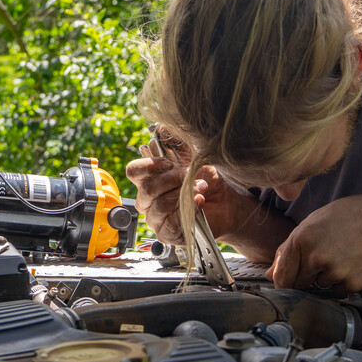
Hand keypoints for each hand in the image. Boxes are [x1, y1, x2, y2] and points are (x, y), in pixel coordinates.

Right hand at [125, 153, 251, 245]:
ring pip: (159, 205)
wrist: (227, 203)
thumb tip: (161, 126)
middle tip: (190, 175)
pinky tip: (199, 202)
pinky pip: (170, 223)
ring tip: (200, 188)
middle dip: (172, 180)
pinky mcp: (167, 234)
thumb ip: (176, 143)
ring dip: (182, 194)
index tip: (168, 163)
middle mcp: (148, 200)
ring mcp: (156, 218)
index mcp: (149, 180)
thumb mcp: (194, 157)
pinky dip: (187, 210)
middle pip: (146, 189)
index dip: (148, 166)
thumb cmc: (207, 180)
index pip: (133, 172)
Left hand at [267, 194, 361, 292]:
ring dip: (326, 276)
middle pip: (299, 282)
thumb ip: (288, 249)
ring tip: (342, 254)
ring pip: (320, 285)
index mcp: (301, 240)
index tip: (287, 282)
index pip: (282, 275)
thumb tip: (270, 274)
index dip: (283, 281)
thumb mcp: (313, 222)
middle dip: (306, 274)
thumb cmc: (347, 217)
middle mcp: (316, 258)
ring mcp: (335, 272)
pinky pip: (338, 289)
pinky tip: (352, 262)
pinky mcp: (351, 283)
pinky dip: (343, 280)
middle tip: (324, 256)